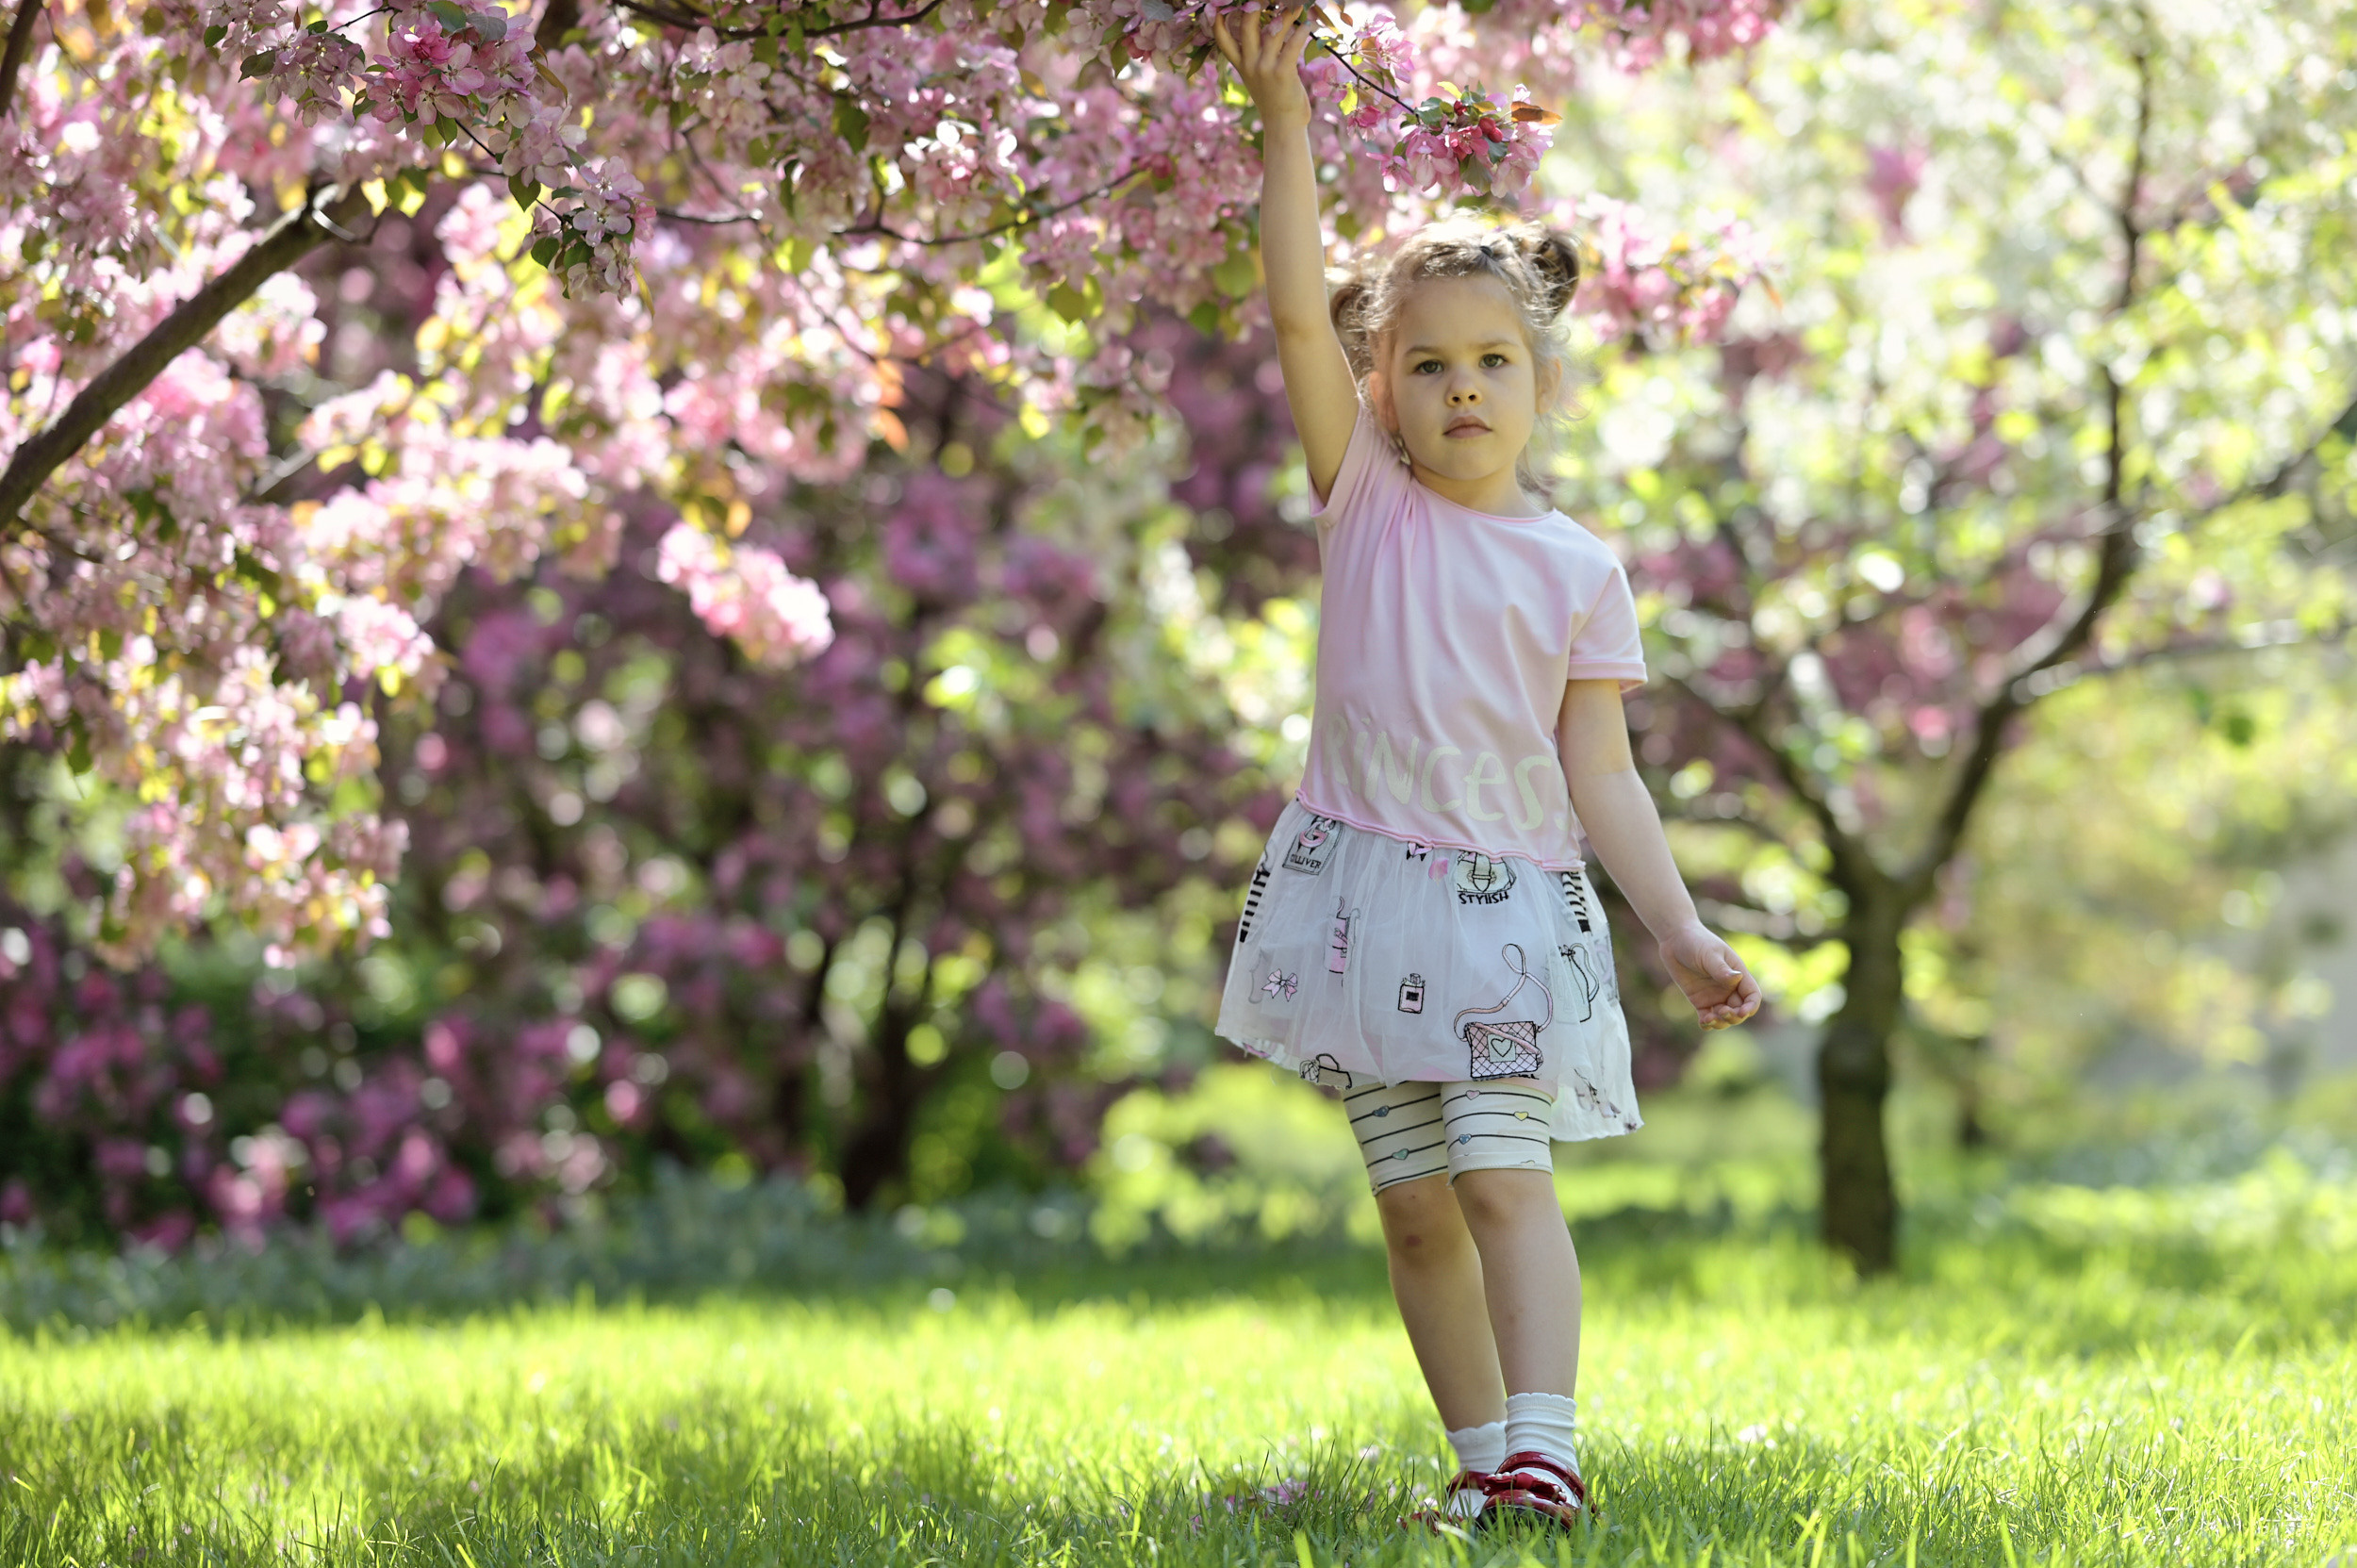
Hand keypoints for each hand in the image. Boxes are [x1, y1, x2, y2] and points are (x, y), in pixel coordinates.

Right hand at [1211, 3, 1313, 126]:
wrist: (1283, 125)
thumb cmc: (1273, 99)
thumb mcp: (1257, 79)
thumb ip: (1255, 59)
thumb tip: (1266, 32)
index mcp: (1241, 65)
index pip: (1223, 40)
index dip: (1219, 21)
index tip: (1221, 6)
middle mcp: (1250, 64)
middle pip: (1246, 26)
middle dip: (1253, 5)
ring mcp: (1265, 68)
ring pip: (1273, 31)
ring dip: (1286, 14)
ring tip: (1297, 4)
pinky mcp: (1282, 73)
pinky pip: (1292, 45)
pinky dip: (1301, 32)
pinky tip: (1307, 26)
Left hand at [1659, 924, 1761, 1031]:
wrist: (1674, 939)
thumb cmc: (1696, 941)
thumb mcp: (1709, 954)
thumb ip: (1721, 969)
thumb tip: (1737, 978)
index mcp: (1738, 974)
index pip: (1752, 996)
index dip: (1751, 1006)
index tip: (1742, 1012)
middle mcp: (1729, 987)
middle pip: (1740, 1010)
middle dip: (1734, 1016)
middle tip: (1722, 1011)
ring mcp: (1715, 995)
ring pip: (1724, 1017)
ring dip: (1721, 1022)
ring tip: (1709, 1018)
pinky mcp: (1699, 1000)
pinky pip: (1707, 1017)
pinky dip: (1707, 1023)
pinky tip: (1703, 1022)